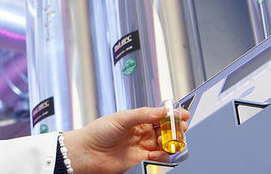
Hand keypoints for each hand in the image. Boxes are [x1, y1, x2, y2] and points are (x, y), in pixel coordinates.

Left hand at [61, 106, 189, 173]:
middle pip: (167, 130)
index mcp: (138, 118)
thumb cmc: (97, 133)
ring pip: (166, 144)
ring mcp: (143, 145)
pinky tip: (156, 153)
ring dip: (170, 143)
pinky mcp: (141, 159)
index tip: (183, 114)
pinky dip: (162, 155)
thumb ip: (143, 114)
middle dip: (175, 129)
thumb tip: (162, 111)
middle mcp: (142, 132)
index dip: (173, 114)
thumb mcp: (121, 118)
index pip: (161, 115)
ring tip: (165, 142)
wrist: (87, 153)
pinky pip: (159, 157)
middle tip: (179, 129)